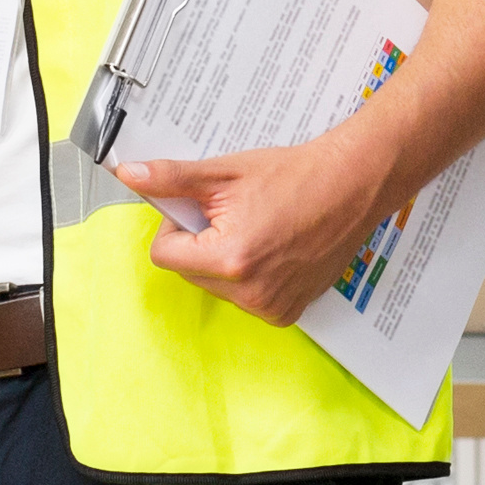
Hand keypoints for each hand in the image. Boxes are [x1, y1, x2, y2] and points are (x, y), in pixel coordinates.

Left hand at [114, 124, 403, 328]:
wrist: (353, 184)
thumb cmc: (297, 175)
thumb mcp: (225, 173)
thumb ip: (171, 179)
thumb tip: (130, 175)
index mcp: (229, 259)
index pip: (164, 255)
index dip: (176, 226)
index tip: (201, 209)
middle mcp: (250, 292)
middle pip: (190, 272)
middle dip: (201, 244)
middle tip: (234, 214)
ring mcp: (272, 306)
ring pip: (218, 287)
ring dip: (226, 262)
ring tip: (259, 228)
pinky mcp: (288, 312)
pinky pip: (247, 298)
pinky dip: (252, 277)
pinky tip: (275, 248)